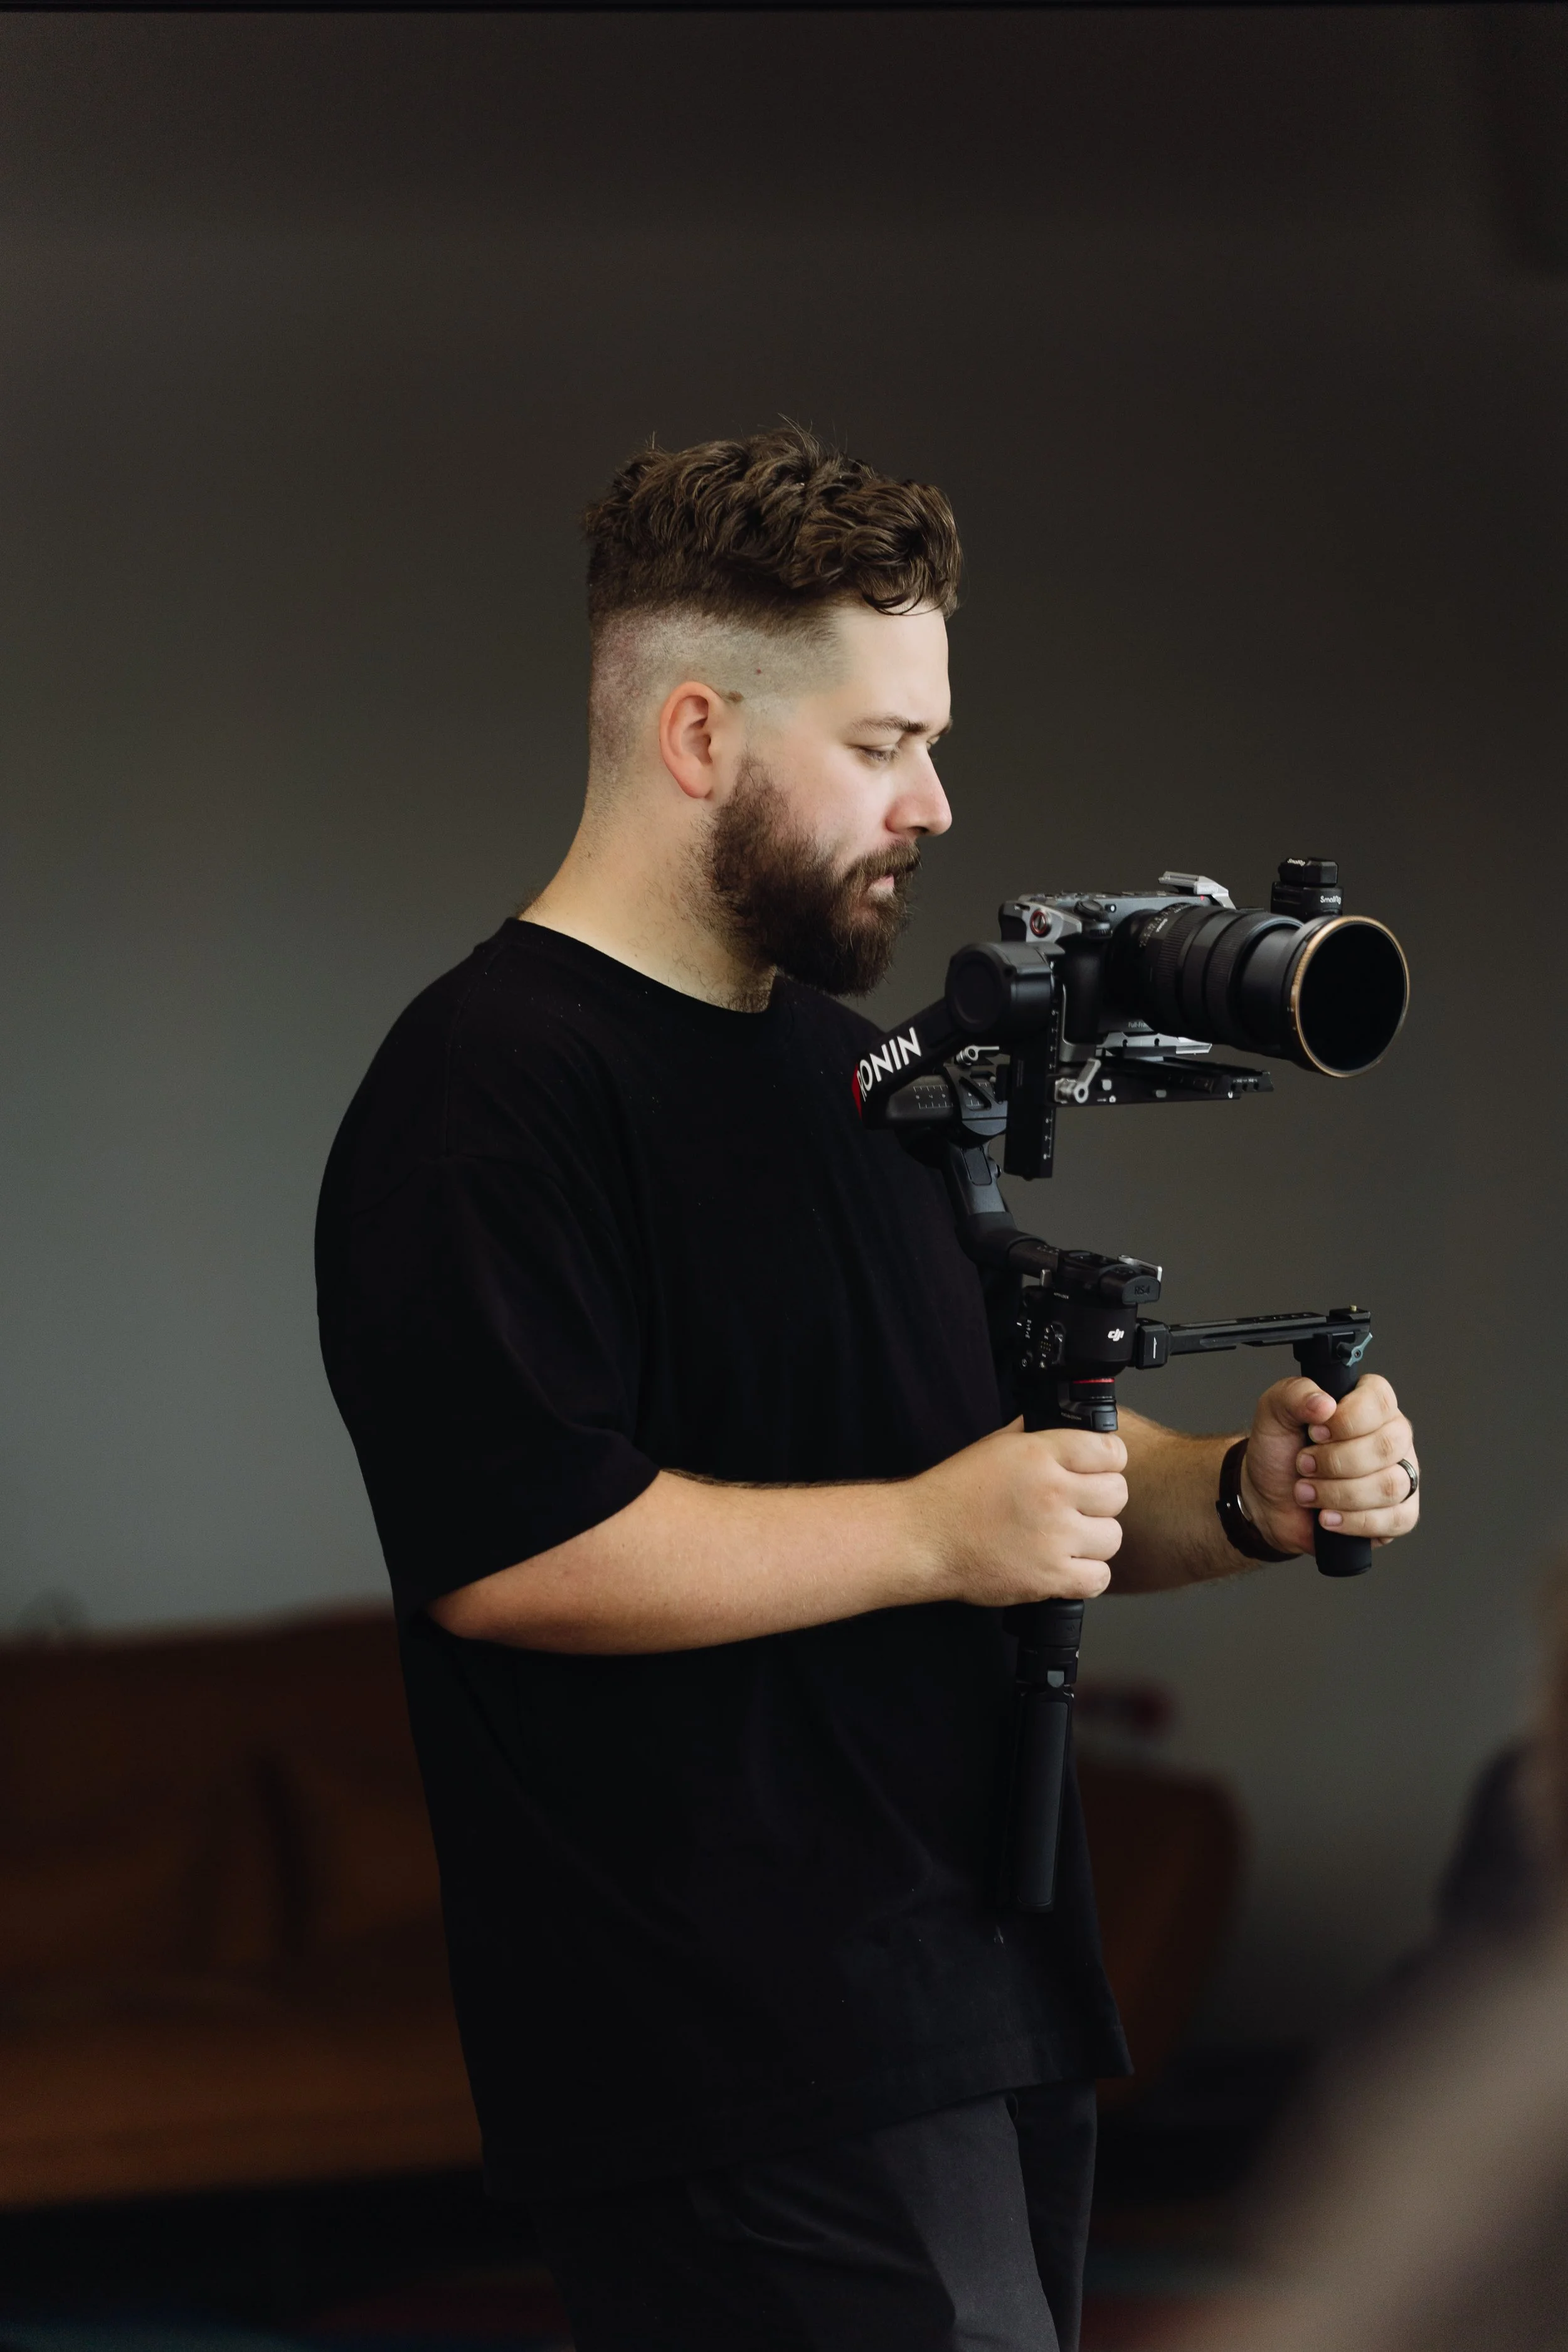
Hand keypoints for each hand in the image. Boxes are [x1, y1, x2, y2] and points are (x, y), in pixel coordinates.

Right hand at [917, 1420, 1127, 1607]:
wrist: (922, 1539)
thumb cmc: (952, 1494)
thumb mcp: (993, 1446)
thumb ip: (1034, 1433)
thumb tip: (1065, 1423)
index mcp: (1039, 1454)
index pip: (1111, 1452)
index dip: (1108, 1462)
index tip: (1097, 1471)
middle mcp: (1051, 1493)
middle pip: (1117, 1494)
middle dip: (1102, 1500)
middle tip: (1081, 1506)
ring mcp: (1053, 1537)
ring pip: (1112, 1536)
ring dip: (1095, 1539)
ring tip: (1070, 1538)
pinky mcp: (1049, 1577)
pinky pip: (1099, 1578)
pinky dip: (1088, 1575)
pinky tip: (1067, 1566)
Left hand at [1241, 1373, 1418, 1556]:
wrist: (1269, 1500)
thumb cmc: (1279, 1452)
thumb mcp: (1273, 1414)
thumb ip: (1294, 1395)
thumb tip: (1325, 1402)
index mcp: (1369, 1404)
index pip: (1379, 1399)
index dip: (1347, 1419)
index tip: (1314, 1431)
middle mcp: (1392, 1436)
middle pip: (1387, 1445)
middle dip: (1335, 1461)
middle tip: (1303, 1465)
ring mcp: (1402, 1476)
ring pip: (1390, 1485)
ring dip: (1338, 1493)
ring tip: (1306, 1492)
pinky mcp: (1401, 1514)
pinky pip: (1396, 1519)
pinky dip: (1353, 1521)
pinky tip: (1327, 1517)